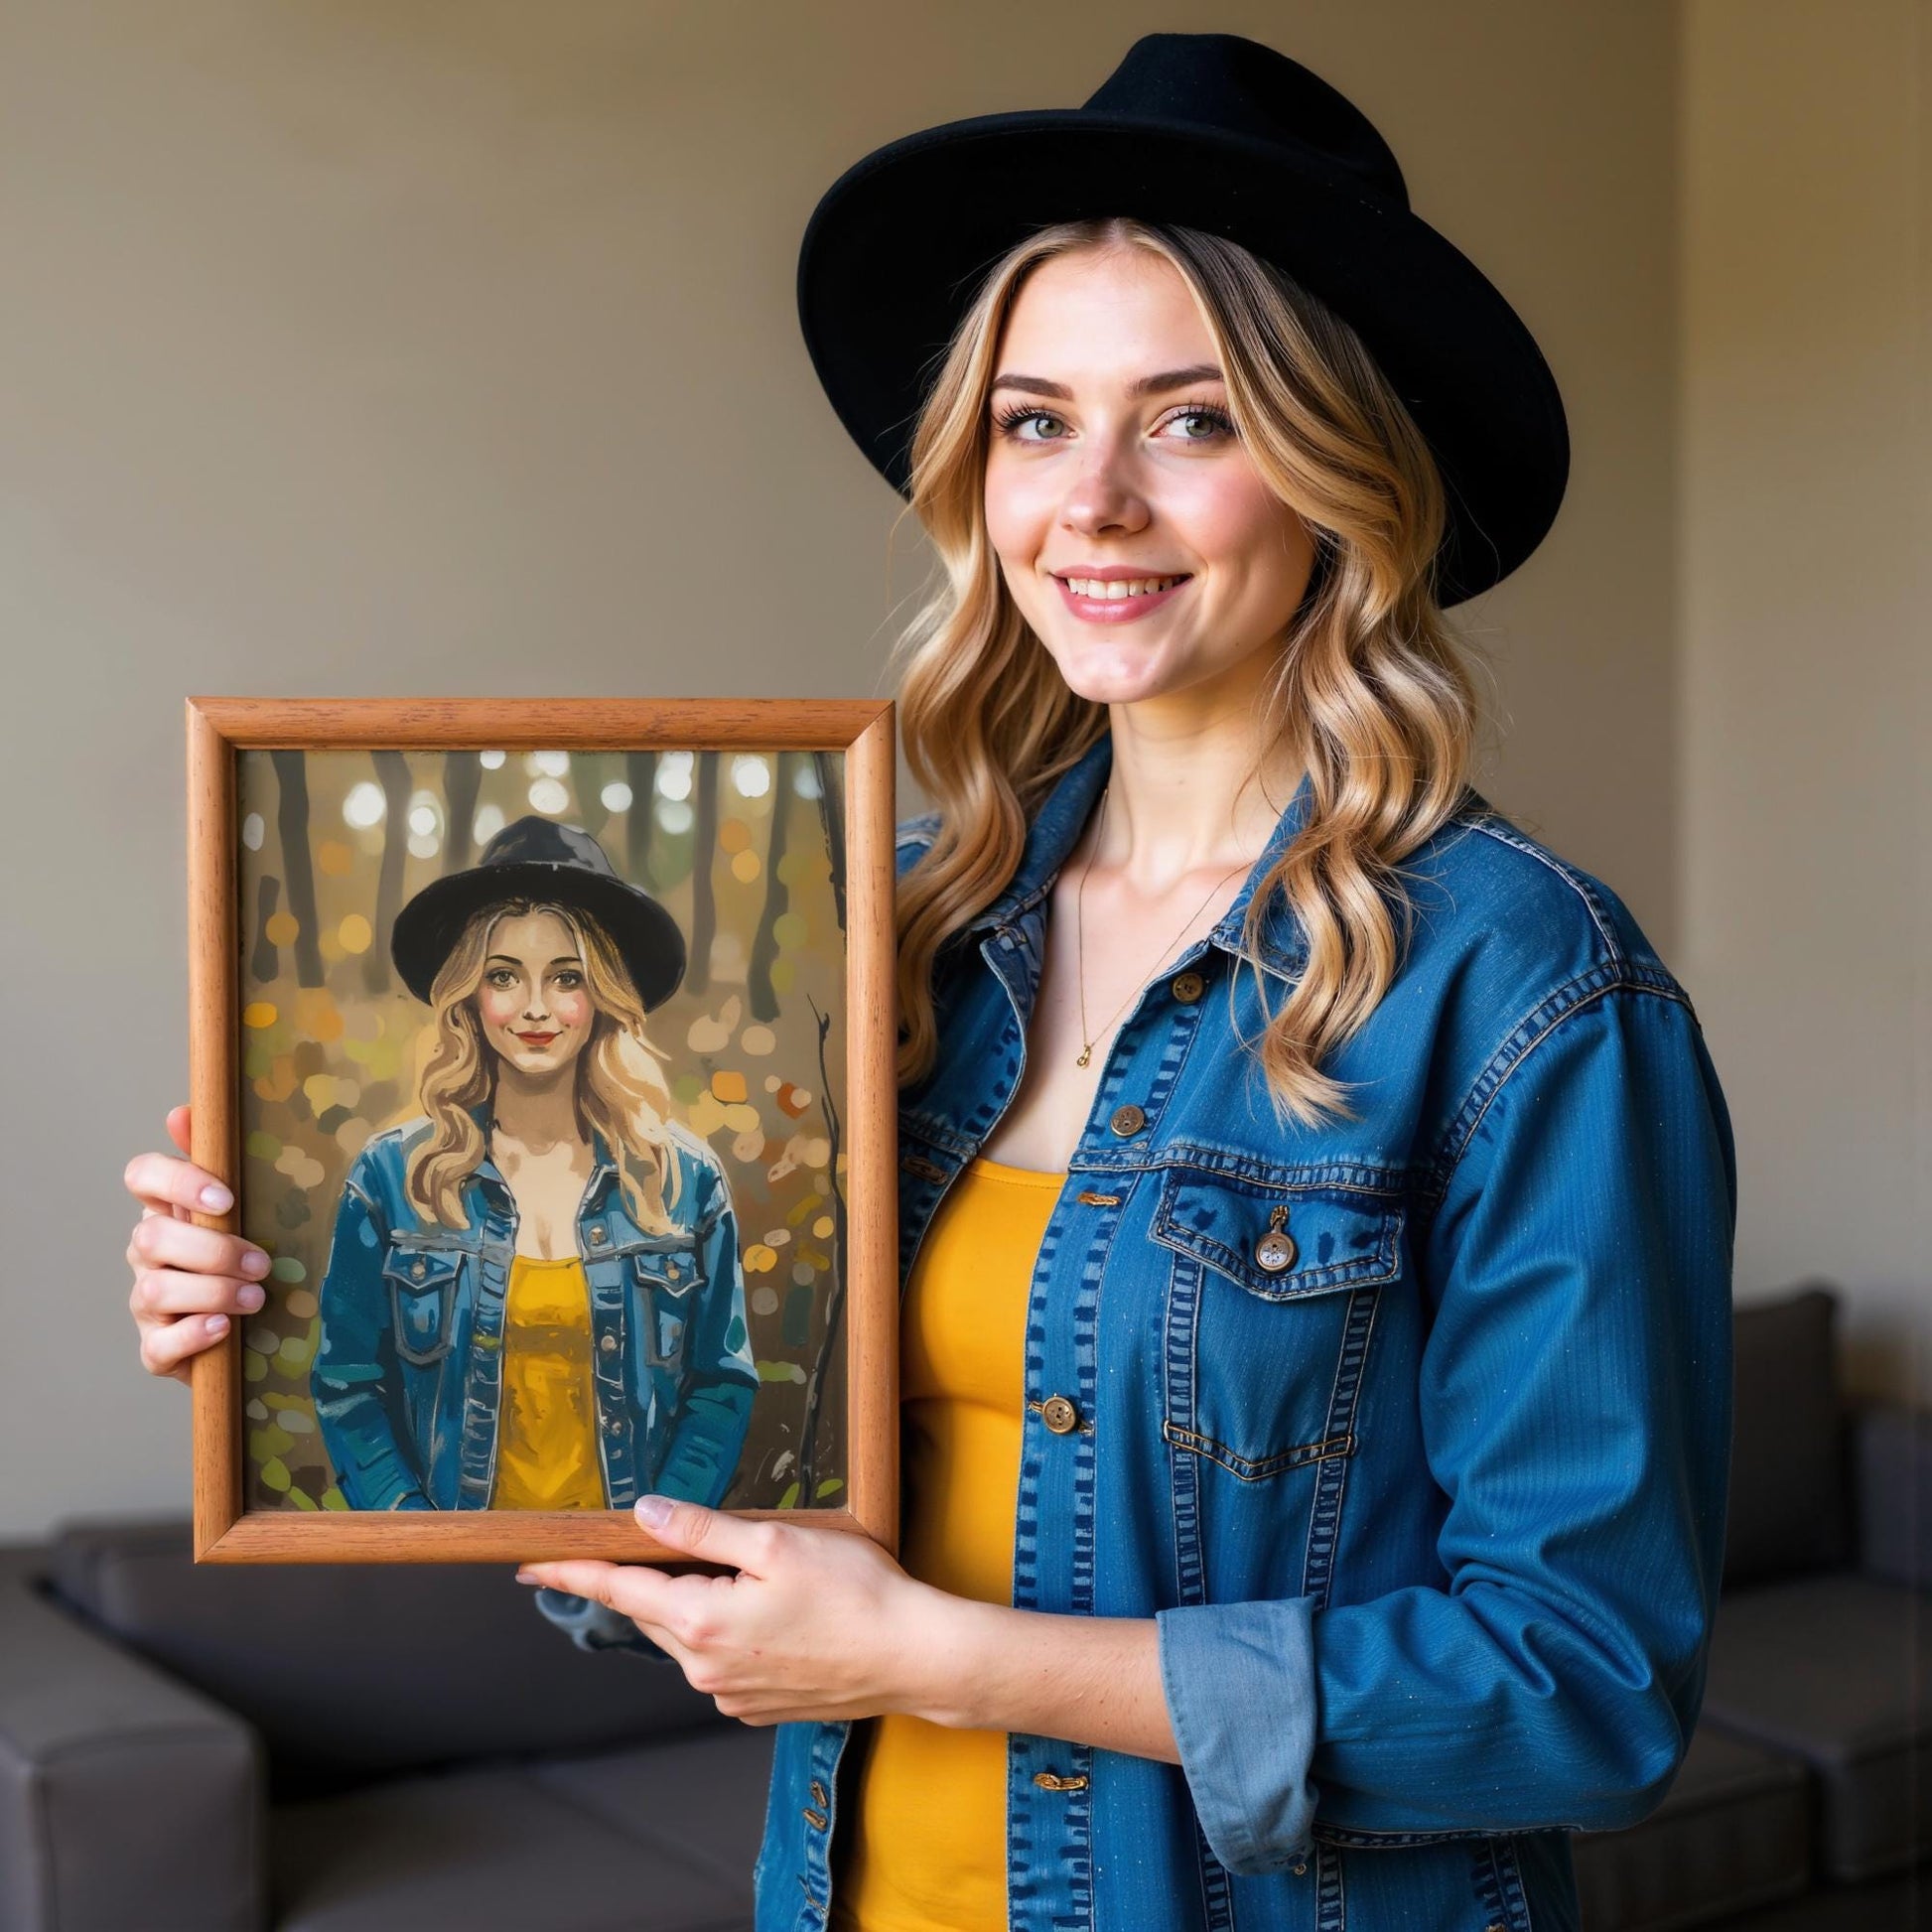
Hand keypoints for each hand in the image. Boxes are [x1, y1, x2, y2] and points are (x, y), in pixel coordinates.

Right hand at [124, 1104, 271, 1384]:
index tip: (226, 1199)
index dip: (178, 1181)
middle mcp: (147, 1253)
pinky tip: (223, 1329)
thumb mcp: (245, 1210)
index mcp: (165, 1210)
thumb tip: (182, 1111)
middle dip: (213, 1251)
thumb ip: (219, 1163)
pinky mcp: (156, 1348)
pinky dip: (193, 1335)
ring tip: (255, 1297)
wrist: (248, 1330)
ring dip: (212, 1293)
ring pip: (155, 1290)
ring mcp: (146, 1302)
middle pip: (151, 1238)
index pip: (142, 1175)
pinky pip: (158, 1345)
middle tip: (262, 1263)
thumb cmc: (244, 1258)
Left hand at [518, 1497, 967, 1726]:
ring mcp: (730, 1694)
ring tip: (724, 1571)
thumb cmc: (855, 1595)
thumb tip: (646, 1515)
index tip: (530, 1566)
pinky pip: (716, 1663)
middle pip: (650, 1613)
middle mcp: (705, 1668)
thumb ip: (705, 1529)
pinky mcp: (756, 1706)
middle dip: (636, 1581)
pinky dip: (720, 1633)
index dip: (572, 1574)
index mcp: (703, 1621)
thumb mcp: (778, 1543)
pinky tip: (761, 1612)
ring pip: (684, 1638)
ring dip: (687, 1605)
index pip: (619, 1590)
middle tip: (627, 1546)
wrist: (911, 1657)